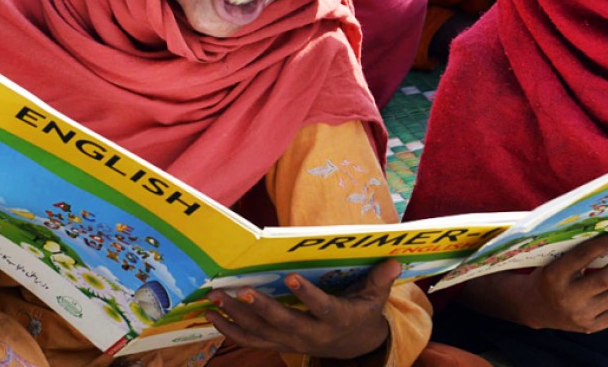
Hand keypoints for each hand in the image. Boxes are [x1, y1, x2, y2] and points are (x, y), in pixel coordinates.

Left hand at [205, 258, 398, 358]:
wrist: (354, 346)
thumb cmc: (363, 312)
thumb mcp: (376, 297)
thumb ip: (381, 279)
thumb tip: (395, 260)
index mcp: (336, 319)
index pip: (321, 307)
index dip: (306, 294)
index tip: (291, 276)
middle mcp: (312, 335)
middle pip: (284, 323)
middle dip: (260, 307)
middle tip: (240, 289)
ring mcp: (293, 342)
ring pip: (262, 332)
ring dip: (237, 316)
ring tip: (217, 297)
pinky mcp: (279, 344)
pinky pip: (251, 339)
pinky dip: (230, 329)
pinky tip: (212, 315)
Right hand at [514, 230, 607, 331]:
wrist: (534, 306)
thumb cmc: (546, 275)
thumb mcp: (553, 261)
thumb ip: (577, 252)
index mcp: (554, 275)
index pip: (583, 256)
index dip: (605, 244)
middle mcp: (568, 298)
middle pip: (607, 278)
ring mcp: (581, 315)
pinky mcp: (591, 327)